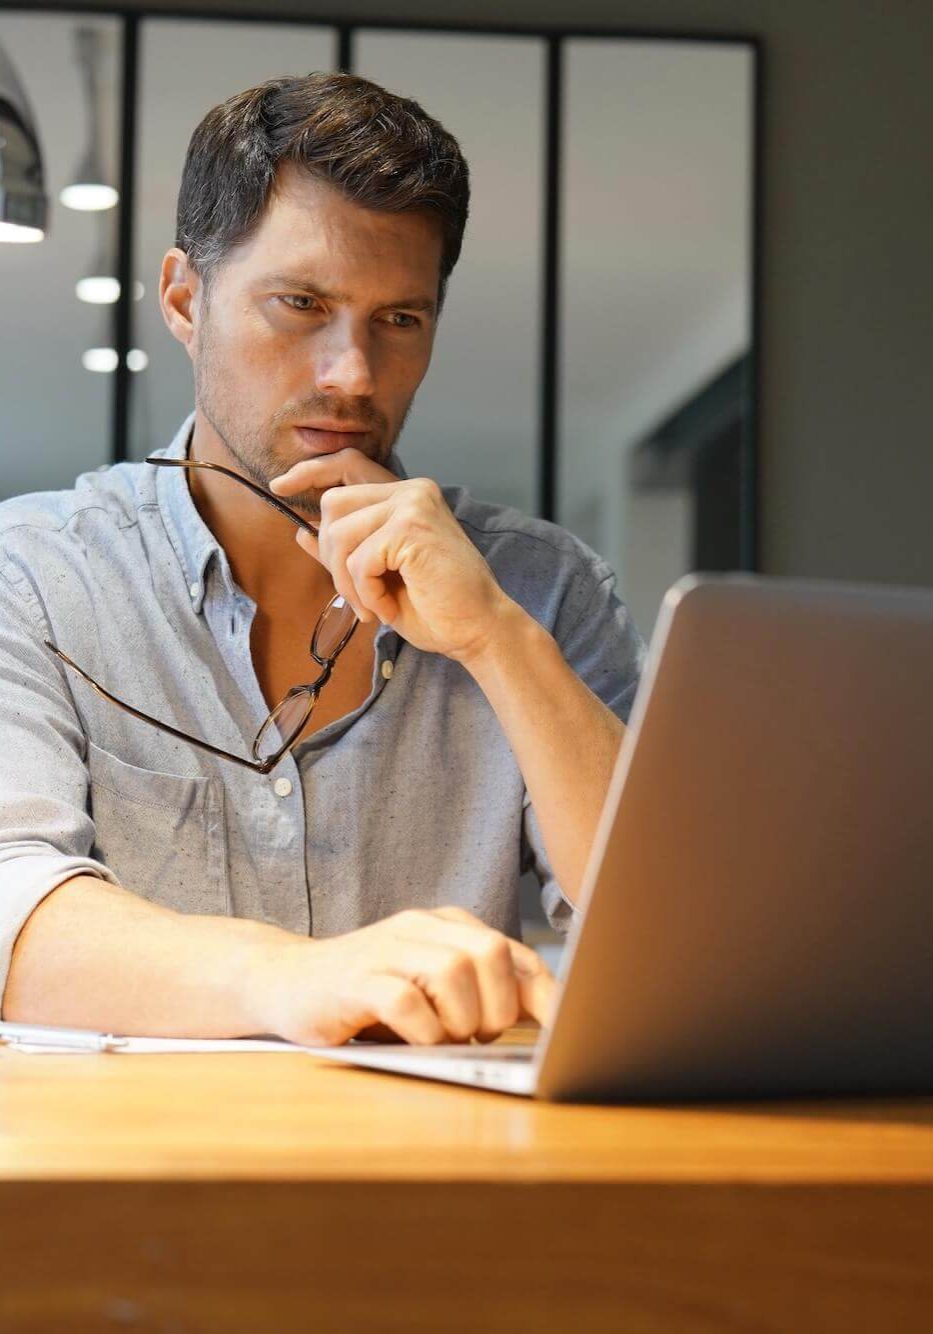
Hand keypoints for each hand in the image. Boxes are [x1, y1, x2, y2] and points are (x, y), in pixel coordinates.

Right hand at [255, 906, 557, 1045]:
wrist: (285, 981)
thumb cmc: (368, 995)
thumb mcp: (430, 989)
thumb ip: (478, 993)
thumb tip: (545, 1022)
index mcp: (446, 926)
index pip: (513, 952)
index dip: (544, 993)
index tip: (563, 1028)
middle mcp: (419, 928)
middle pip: (489, 953)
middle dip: (498, 1006)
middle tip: (479, 1035)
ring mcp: (386, 950)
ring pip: (453, 972)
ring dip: (460, 1020)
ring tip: (445, 1039)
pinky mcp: (355, 980)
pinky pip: (406, 1001)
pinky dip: (422, 1031)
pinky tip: (416, 1042)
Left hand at [269, 448, 516, 664]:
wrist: (478, 630)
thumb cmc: (435, 607)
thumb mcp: (378, 577)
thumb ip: (345, 551)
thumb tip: (301, 531)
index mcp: (407, 496)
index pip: (347, 464)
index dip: (309, 472)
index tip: (278, 486)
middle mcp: (411, 491)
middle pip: (333, 504)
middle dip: (331, 556)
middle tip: (355, 596)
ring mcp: (412, 505)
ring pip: (340, 533)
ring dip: (347, 581)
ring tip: (370, 606)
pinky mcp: (411, 528)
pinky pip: (359, 559)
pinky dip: (367, 592)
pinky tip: (388, 607)